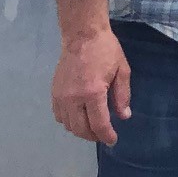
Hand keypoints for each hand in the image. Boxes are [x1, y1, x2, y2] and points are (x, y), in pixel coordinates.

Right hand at [51, 28, 130, 145]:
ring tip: (93, 127)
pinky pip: (59, 116)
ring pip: (68, 125)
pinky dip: (69, 122)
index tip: (113, 141)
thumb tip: (124, 116)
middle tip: (104, 135)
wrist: (82, 35)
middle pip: (81, 129)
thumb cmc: (106, 50)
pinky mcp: (53, 94)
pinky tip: (79, 117)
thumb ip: (122, 95)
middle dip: (93, 136)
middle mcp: (74, 99)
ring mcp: (61, 97)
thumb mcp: (122, 70)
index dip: (106, 135)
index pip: (98, 124)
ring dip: (81, 130)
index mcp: (93, 92)